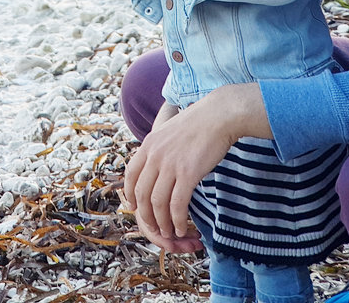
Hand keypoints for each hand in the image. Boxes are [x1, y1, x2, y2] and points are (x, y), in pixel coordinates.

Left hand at [122, 84, 270, 250]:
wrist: (218, 116)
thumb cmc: (199, 124)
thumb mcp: (169, 131)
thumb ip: (159, 148)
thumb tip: (157, 165)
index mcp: (148, 144)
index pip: (130, 175)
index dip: (130, 194)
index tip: (134, 207)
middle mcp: (155, 155)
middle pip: (141, 193)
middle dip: (146, 215)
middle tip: (154, 226)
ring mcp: (170, 165)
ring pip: (157, 203)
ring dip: (162, 223)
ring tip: (169, 232)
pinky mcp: (188, 174)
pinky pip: (177, 204)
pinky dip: (177, 220)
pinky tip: (182, 228)